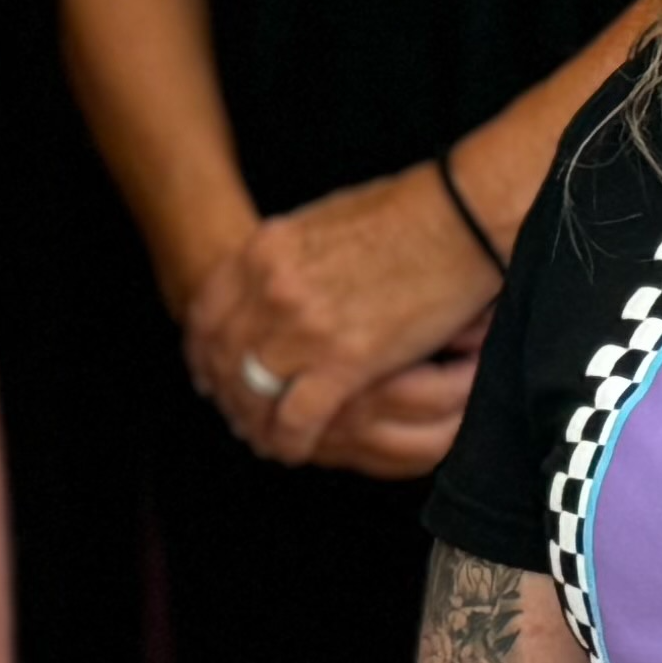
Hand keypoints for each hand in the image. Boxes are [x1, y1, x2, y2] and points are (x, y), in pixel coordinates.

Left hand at [209, 167, 501, 467]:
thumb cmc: (403, 213)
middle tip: (235, 415)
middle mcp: (271, 289)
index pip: (205, 313)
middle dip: (226, 393)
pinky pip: (298, 417)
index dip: (201, 351)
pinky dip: (292, 440)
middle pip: (225, 357)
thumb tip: (272, 278)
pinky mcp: (345, 361)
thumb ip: (286, 256)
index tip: (207, 373)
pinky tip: (296, 449)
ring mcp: (305, 326)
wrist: (460, 218)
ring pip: (255, 392)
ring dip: (256, 422)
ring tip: (263, 438)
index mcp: (262, 250)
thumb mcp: (320, 221)